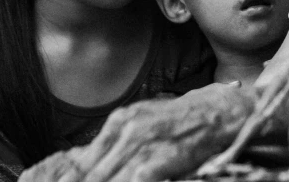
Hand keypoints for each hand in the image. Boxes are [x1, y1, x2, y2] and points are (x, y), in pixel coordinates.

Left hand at [19, 85, 253, 181]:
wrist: (221, 113)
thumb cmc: (182, 123)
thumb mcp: (143, 126)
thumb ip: (116, 147)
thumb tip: (85, 169)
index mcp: (119, 122)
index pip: (79, 164)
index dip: (67, 180)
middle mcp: (127, 128)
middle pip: (89, 174)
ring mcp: (144, 141)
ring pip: (108, 178)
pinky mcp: (161, 155)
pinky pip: (134, 179)